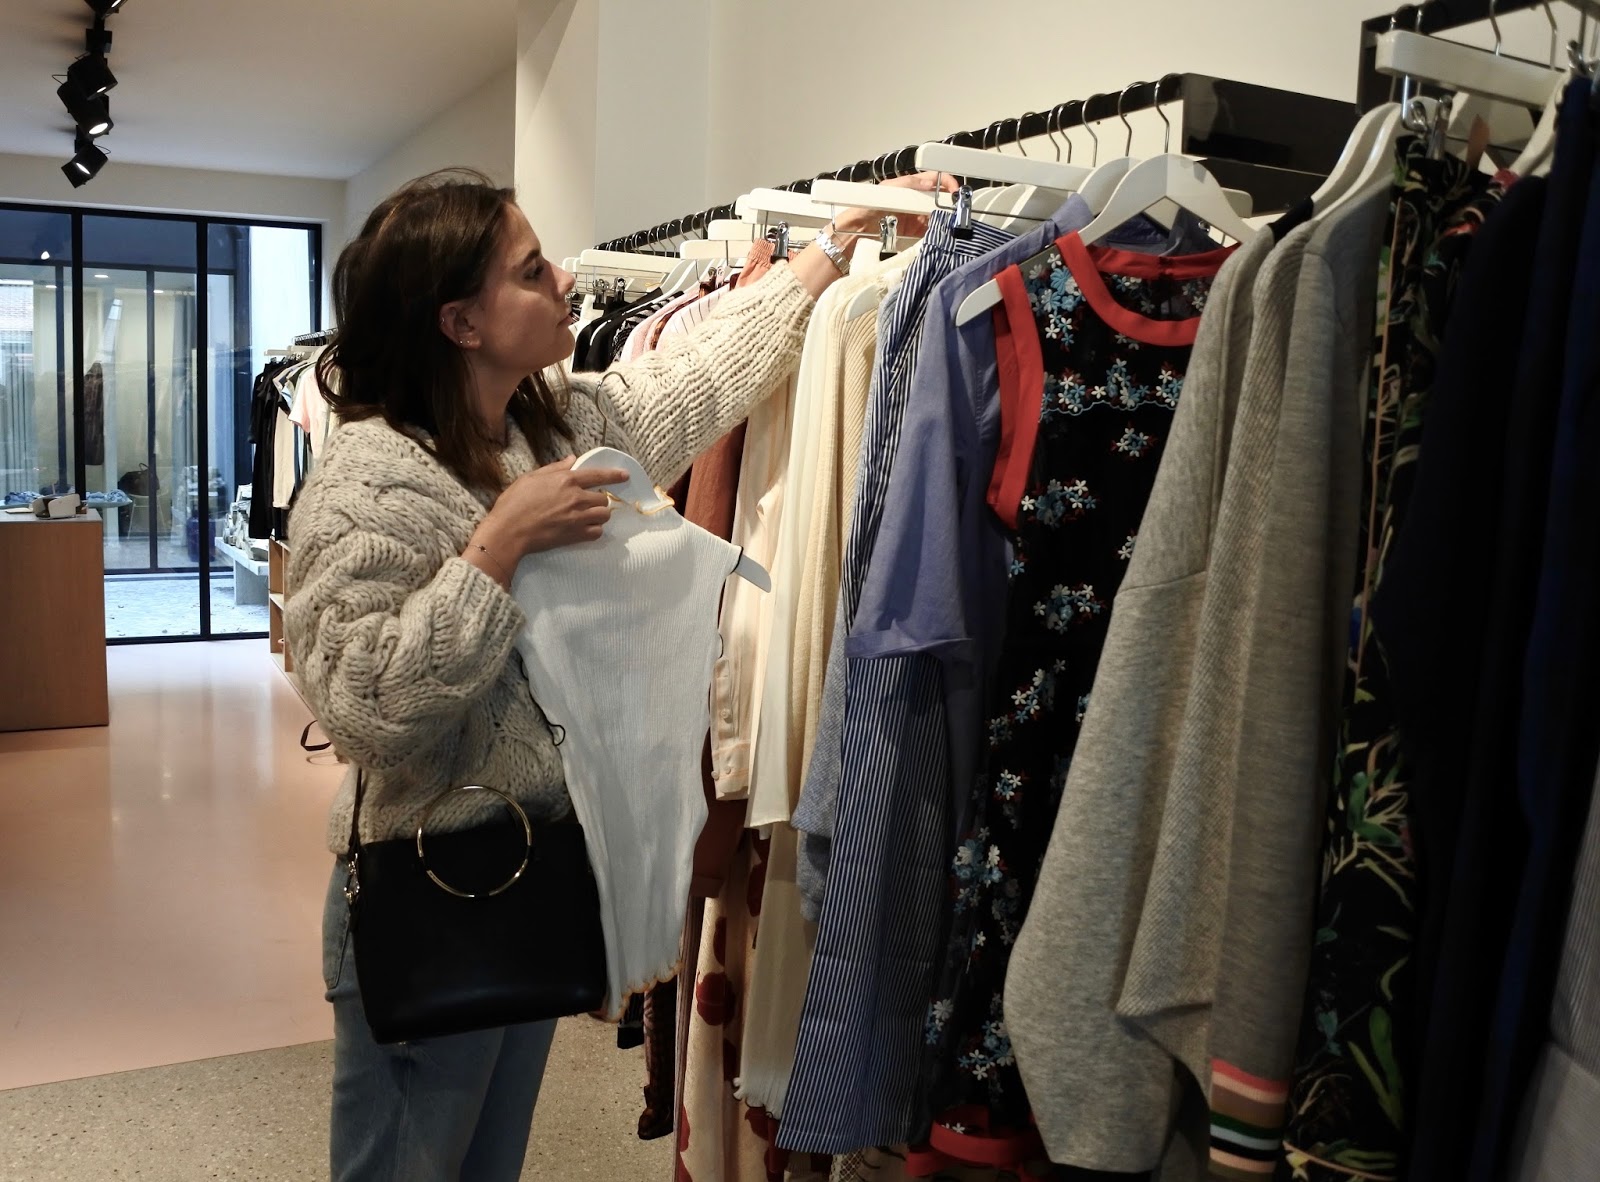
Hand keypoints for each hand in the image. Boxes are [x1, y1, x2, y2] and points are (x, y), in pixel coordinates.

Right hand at [480, 456, 629, 558]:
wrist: (509, 531)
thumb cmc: (514, 502)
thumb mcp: (531, 477)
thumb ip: (555, 468)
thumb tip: (572, 459)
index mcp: (566, 480)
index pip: (598, 475)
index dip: (614, 475)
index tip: (625, 476)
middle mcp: (576, 498)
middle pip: (603, 499)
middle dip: (598, 501)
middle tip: (587, 504)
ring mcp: (578, 518)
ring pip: (604, 516)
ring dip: (599, 515)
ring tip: (588, 516)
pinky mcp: (576, 535)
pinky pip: (597, 533)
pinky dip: (594, 530)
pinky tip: (584, 529)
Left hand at [831, 171, 958, 239]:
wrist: (857, 230)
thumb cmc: (868, 206)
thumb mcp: (889, 189)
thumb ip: (910, 184)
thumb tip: (931, 182)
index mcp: (912, 185)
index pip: (937, 180)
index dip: (948, 183)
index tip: (955, 192)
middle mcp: (917, 200)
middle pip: (941, 199)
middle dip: (950, 204)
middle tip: (955, 211)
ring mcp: (917, 216)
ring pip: (939, 215)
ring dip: (945, 219)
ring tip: (950, 223)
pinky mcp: (915, 232)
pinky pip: (931, 231)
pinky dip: (937, 232)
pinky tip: (940, 233)